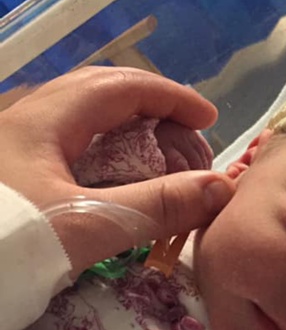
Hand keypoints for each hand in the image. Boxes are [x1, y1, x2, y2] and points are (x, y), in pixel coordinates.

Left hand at [0, 67, 234, 277]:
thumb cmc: (3, 244)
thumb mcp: (85, 225)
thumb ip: (156, 207)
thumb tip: (221, 189)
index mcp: (46, 118)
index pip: (122, 85)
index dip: (172, 96)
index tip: (210, 118)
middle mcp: (26, 120)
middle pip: (100, 92)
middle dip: (152, 107)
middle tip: (187, 135)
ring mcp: (13, 146)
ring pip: (79, 118)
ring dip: (126, 128)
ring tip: (157, 154)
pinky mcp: (7, 174)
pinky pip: (65, 146)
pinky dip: (103, 154)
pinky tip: (112, 181)